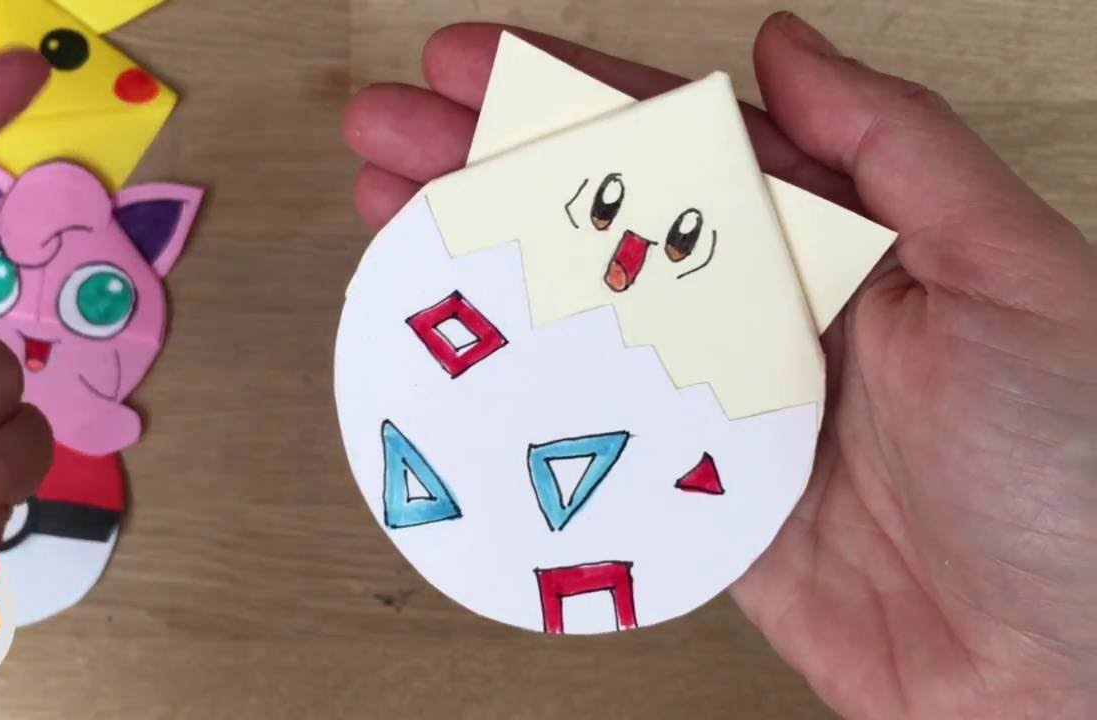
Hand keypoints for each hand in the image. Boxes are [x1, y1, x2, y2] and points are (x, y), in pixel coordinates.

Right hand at [343, 15, 1096, 718]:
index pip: (679, 147)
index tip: (471, 68)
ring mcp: (728, 417)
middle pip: (603, 228)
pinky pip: (596, 446)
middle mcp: (776, 321)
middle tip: (384, 136)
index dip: (568, 98)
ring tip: (389, 227)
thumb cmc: (1085, 476)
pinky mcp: (704, 507)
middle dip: (486, 171)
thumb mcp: (1016, 276)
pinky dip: (519, 406)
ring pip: (581, 327)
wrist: (1080, 678)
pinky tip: (458, 366)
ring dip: (481, 273)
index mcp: (845, 247)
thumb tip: (788, 46)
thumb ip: (899, 150)